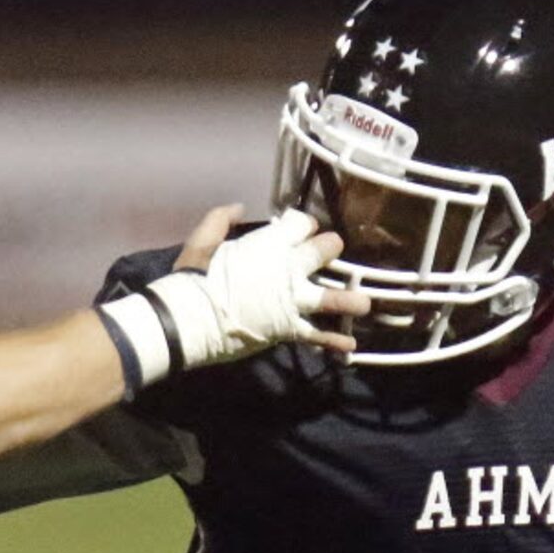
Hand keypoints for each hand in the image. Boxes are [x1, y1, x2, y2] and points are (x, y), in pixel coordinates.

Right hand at [163, 206, 371, 360]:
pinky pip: (316, 336)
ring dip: (349, 299)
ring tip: (365, 302)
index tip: (302, 230)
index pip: (301, 224)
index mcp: (269, 243)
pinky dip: (334, 341)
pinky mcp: (287, 329)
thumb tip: (238, 207)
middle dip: (330, 249)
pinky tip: (351, 345)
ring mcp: (290, 301)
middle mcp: (287, 269)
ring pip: (330, 298)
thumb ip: (221, 218)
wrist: (189, 318)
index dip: (304, 225)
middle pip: (323, 252)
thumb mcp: (203, 239)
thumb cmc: (193, 277)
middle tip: (333, 251)